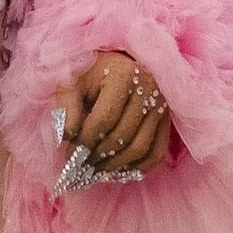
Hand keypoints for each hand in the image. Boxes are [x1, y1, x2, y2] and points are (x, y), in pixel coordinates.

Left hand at [53, 50, 171, 175]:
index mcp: (123, 75)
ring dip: (115, 164)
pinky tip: (117, 170)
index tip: (70, 154)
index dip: (86, 140)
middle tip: (80, 165)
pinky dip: (138, 167)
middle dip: (98, 155)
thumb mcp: (73, 80)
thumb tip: (66, 137)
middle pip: (123, 135)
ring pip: (141, 147)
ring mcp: (161, 104)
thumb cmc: (90, 72)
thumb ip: (66, 105)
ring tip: (95, 168)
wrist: (115, 62)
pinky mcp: (166, 119)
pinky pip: (157, 153)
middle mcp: (148, 88)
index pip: (104, 118)